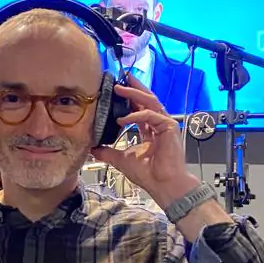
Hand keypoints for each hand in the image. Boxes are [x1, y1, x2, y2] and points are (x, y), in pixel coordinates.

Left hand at [91, 73, 198, 208]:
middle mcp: (159, 125)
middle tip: (123, 77)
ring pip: (150, 102)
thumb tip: (94, 149)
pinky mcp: (169, 128)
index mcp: (151, 130)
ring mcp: (166, 125)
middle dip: (135, 88)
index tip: (118, 90)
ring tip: (121, 88)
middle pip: (148, 100)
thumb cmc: (149, 174)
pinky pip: (151, 115)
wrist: (163, 185)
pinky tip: (123, 119)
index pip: (141, 108)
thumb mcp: (122, 160)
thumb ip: (109, 152)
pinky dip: (137, 115)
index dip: (130, 99)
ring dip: (135, 94)